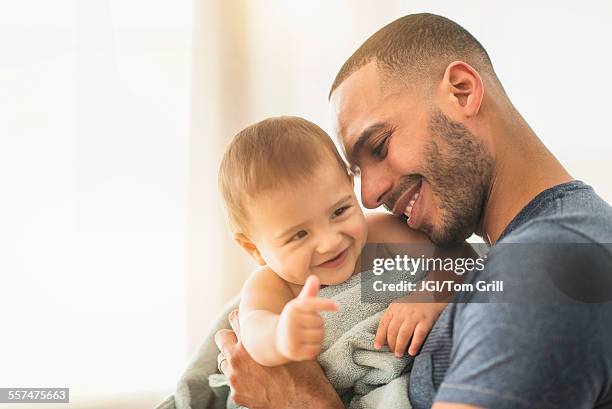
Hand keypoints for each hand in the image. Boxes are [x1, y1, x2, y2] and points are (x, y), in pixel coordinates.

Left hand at [215, 309, 342, 408]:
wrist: (304, 404)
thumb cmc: (303, 371)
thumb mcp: (300, 339)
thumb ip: (303, 306)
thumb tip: (314, 278)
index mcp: (249, 343)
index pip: (234, 319)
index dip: (239, 319)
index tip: (244, 320)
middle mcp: (238, 359)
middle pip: (222, 338)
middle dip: (230, 339)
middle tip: (241, 340)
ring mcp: (235, 379)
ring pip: (223, 362)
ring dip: (232, 361)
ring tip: (246, 362)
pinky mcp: (237, 396)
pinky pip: (231, 382)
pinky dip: (240, 380)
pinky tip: (253, 380)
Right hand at [276, 275, 338, 360]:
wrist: (274, 339)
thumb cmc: (292, 319)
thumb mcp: (298, 305)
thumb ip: (308, 293)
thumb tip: (314, 277)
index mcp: (293, 308)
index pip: (312, 304)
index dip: (326, 304)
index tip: (338, 306)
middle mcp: (291, 321)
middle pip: (320, 322)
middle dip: (317, 324)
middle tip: (306, 326)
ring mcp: (291, 337)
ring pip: (319, 336)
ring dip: (317, 337)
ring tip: (305, 335)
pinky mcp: (294, 352)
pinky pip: (315, 349)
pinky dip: (314, 348)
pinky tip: (304, 345)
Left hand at [374, 300, 445, 356]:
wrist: (432, 294)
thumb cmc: (413, 304)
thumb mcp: (399, 306)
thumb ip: (392, 318)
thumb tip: (384, 338)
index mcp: (394, 308)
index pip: (383, 324)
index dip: (379, 337)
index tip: (377, 347)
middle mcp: (403, 312)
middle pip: (393, 330)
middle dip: (391, 344)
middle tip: (392, 352)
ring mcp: (415, 316)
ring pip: (403, 334)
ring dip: (400, 346)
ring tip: (399, 354)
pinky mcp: (426, 321)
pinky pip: (419, 335)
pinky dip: (414, 344)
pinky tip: (412, 352)